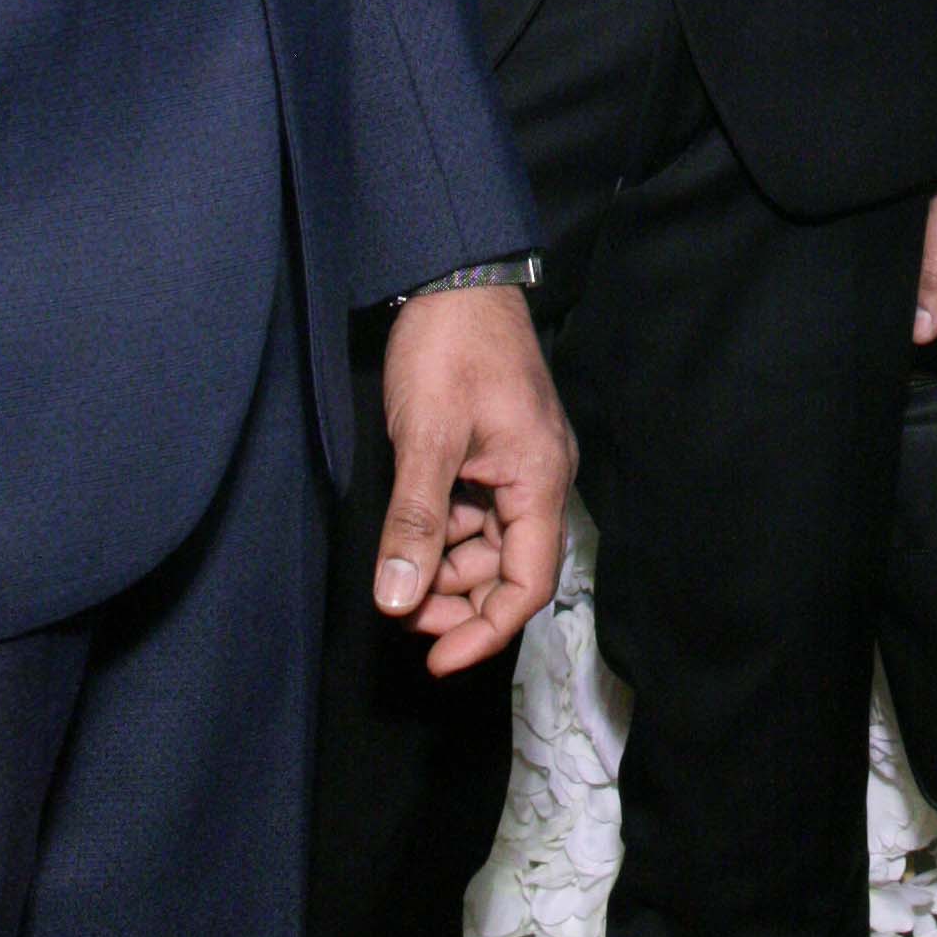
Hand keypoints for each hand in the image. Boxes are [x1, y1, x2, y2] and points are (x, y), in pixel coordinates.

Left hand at [375, 288, 575, 676]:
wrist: (454, 276)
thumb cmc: (450, 348)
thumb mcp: (426, 438)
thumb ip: (415, 523)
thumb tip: (397, 601)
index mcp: (539, 480)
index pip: (526, 584)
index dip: (482, 631)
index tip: (432, 660)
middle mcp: (540, 479)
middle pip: (508, 571)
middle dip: (456, 601)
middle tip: (398, 610)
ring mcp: (518, 465)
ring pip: (487, 546)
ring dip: (444, 570)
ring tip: (396, 572)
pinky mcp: (495, 452)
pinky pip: (475, 515)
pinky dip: (443, 535)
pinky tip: (408, 535)